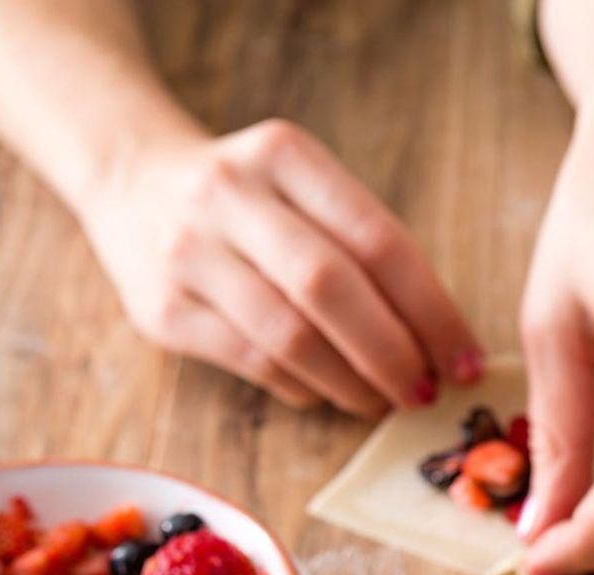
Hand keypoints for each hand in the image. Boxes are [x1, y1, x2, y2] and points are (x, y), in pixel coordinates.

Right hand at [81, 118, 482, 412]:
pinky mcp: (164, 311)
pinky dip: (304, 387)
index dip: (432, 311)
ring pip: (289, 336)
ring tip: (383, 401)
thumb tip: (438, 340)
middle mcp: (230, 196)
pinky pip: (253, 363)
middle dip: (393, 352)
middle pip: (332, 288)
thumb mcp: (302, 187)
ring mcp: (189, 254)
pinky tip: (328, 392)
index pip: (378, 240)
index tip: (465, 360)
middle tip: (426, 391)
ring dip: (351, 382)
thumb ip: (361, 245)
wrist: (128, 179)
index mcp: (284, 154)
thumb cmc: (247, 200)